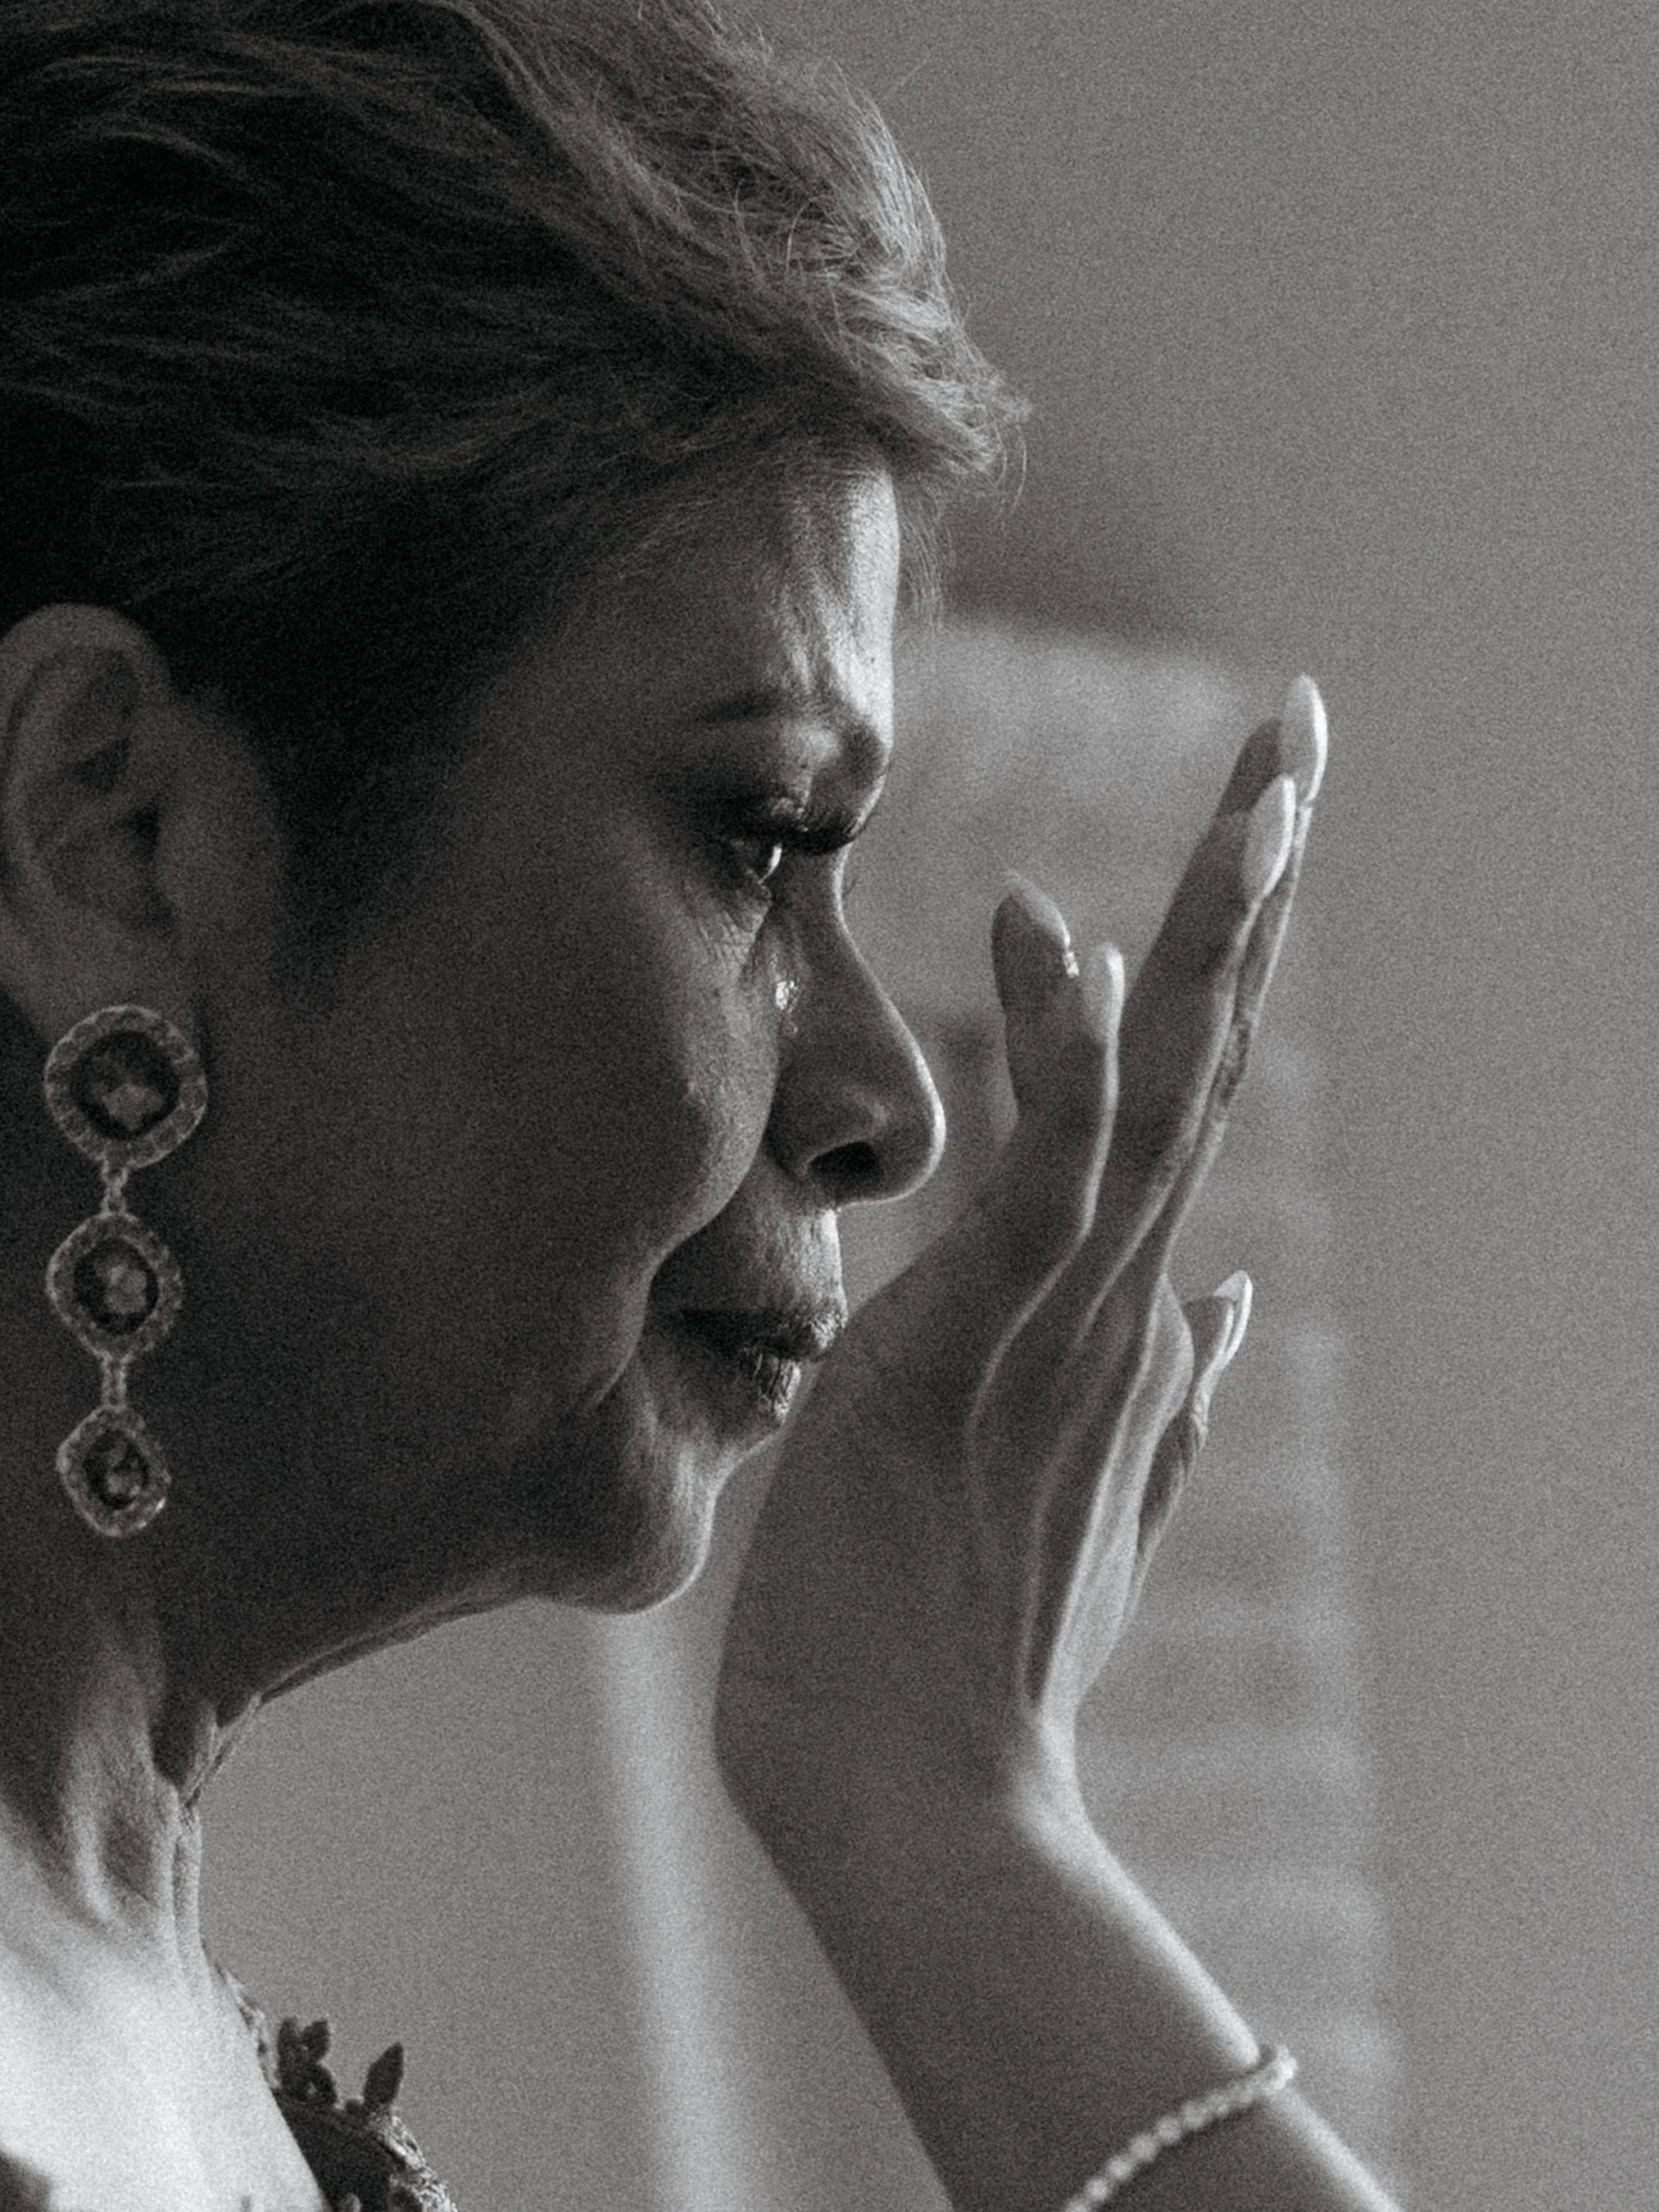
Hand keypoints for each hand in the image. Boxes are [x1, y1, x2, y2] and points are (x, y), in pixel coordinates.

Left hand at [715, 679, 1326, 1840]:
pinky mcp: (980, 1351)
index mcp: (1120, 1311)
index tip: (1251, 829)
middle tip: (1302, 732)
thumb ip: (1169, 1396)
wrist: (916, 1798)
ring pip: (1166, 1090)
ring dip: (1218, 930)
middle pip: (1207, 1053)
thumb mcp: (1086, 1494)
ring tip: (1273, 777)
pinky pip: (1047, 1179)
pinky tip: (1060, 931)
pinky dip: (1066, 1057)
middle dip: (1255, 889)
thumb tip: (1235, 1310)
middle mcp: (1118, 1295)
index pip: (1181, 1096)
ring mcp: (1064, 1321)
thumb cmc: (967, 1649)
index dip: (1221, 956)